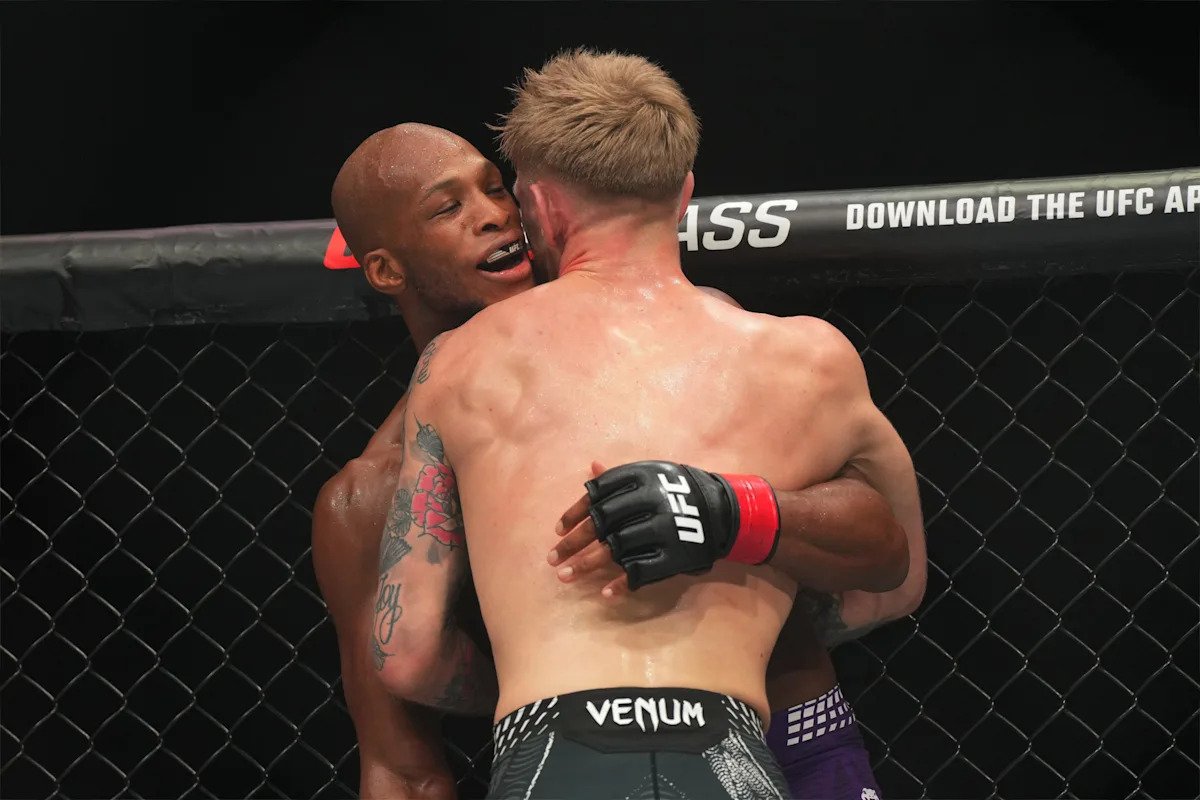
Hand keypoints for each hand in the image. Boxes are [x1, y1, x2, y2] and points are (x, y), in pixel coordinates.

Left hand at [551, 460, 780, 591]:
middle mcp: (650, 503)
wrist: (728, 512)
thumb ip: (622, 477)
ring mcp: (662, 530)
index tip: (556, 530)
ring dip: (586, 565)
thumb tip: (592, 467)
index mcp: (642, 479)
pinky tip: (604, 593)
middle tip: (551, 558)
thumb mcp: (655, 476)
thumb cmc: (683, 491)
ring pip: (614, 550)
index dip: (574, 514)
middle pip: (600, 525)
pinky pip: (642, 571)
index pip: (596, 497)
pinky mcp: (674, 555)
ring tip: (564, 577)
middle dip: (573, 543)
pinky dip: (622, 583)